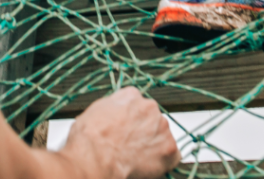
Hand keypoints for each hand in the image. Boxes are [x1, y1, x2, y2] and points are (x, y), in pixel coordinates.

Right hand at [59, 87, 179, 178]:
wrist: (96, 157)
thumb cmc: (90, 138)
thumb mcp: (96, 110)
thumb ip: (113, 107)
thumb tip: (114, 113)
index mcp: (132, 95)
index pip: (137, 104)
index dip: (131, 121)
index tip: (127, 131)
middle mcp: (150, 106)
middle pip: (151, 119)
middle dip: (144, 132)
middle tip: (131, 147)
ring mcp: (161, 126)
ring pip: (162, 137)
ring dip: (153, 146)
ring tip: (136, 159)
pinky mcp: (169, 148)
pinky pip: (172, 156)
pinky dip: (163, 163)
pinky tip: (148, 167)